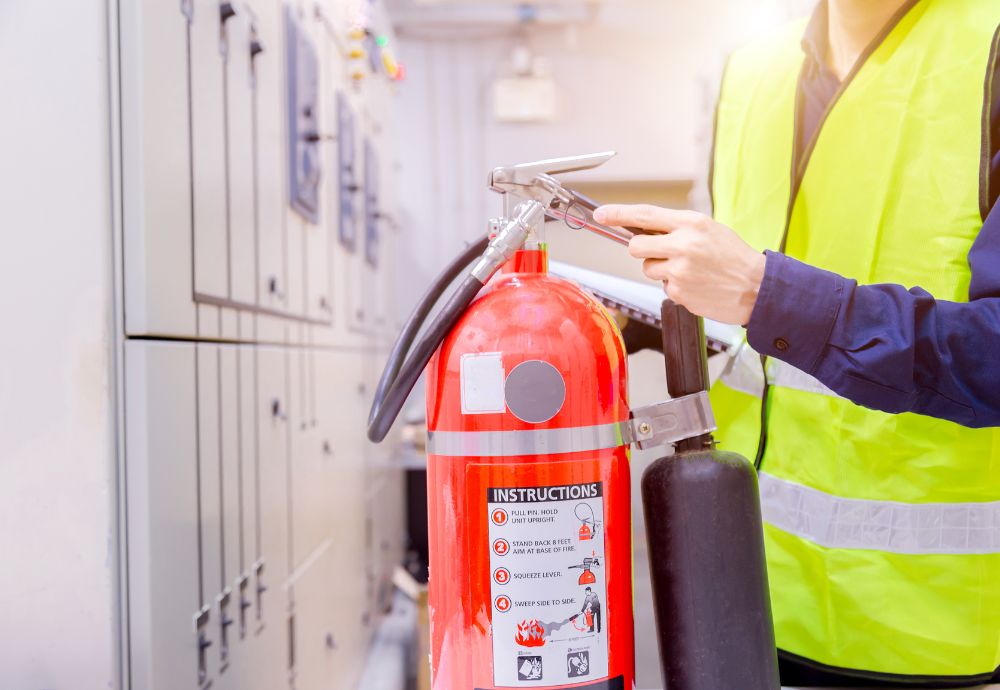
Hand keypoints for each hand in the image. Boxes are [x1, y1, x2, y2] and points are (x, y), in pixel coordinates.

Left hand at [593, 204, 765, 325]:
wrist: (757, 287)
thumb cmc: (733, 257)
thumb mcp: (708, 230)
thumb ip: (677, 228)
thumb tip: (644, 229)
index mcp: (691, 223)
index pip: (645, 215)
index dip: (618, 214)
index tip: (601, 214)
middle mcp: (683, 245)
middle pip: (635, 246)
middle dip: (642, 251)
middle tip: (660, 253)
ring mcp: (679, 270)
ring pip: (647, 269)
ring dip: (661, 270)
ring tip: (689, 271)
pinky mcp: (679, 292)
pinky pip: (663, 287)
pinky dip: (675, 287)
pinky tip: (696, 285)